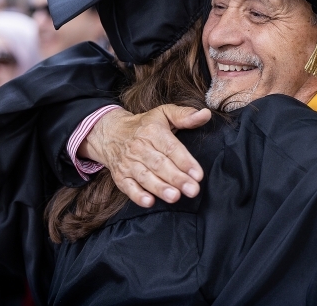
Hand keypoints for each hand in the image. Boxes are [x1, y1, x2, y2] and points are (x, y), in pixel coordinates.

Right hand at [78, 105, 211, 206]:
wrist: (110, 132)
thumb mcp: (164, 113)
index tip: (198, 174)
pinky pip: (127, 187)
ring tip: (175, 197)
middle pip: (160, 165)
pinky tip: (149, 202)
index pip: (171, 148)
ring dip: (160, 188)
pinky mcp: (120, 176)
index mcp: (153, 131)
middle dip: (177, 178)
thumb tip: (206, 114)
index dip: (185, 161)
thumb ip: (185, 115)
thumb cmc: (145, 124)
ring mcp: (128, 163)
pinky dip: (137, 196)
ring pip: (145, 177)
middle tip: (192, 190)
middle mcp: (139, 147)